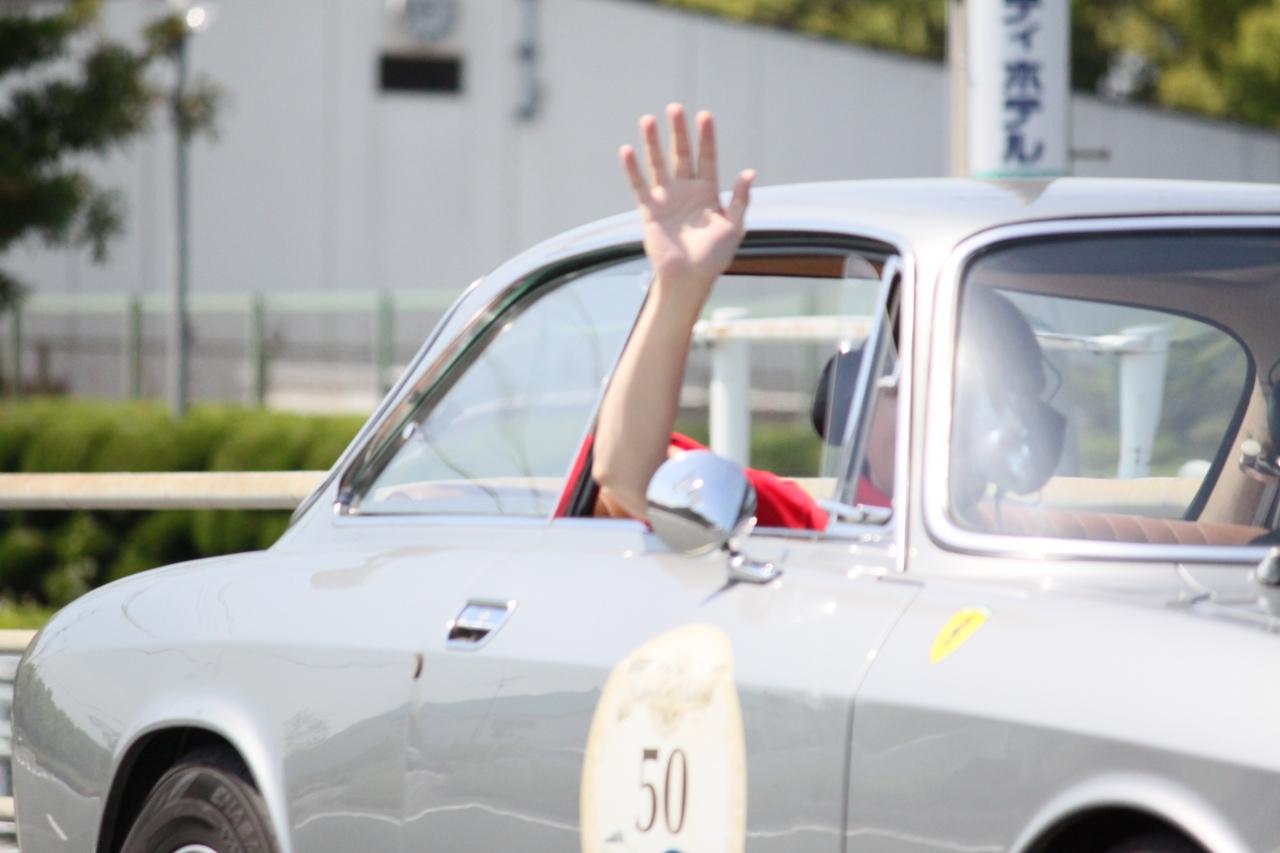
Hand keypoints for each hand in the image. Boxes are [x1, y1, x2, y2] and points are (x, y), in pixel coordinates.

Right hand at [620, 104, 754, 293]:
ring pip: (658, 164)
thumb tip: (749, 172)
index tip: (704, 116)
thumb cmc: (714, 258)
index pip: (707, 158)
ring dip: (653, 143)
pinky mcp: (649, 210)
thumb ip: (741, 200)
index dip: (706, 138)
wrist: (689, 279)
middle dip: (679, 132)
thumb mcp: (734, 227)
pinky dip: (632, 169)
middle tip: (675, 108)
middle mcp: (686, 191)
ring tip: (648, 120)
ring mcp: (666, 199)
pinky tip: (627, 150)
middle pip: (681, 154)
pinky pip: (639, 186)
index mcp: (708, 193)